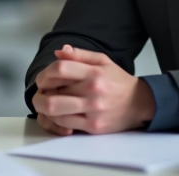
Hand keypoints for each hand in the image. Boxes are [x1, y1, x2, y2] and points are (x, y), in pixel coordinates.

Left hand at [32, 45, 154, 135]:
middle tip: (40, 93)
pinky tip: (58, 113)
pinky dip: (55, 119)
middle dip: (39, 93)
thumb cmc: (118, 81)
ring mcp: (93, 110)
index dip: (44, 73)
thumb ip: (79, 55)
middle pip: (52, 94)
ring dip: (44, 108)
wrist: (139, 103)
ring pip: (55, 111)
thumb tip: (59, 52)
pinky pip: (64, 124)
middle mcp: (92, 91)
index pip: (59, 69)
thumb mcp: (102, 61)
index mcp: (93, 73)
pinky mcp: (93, 126)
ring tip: (47, 103)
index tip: (43, 78)